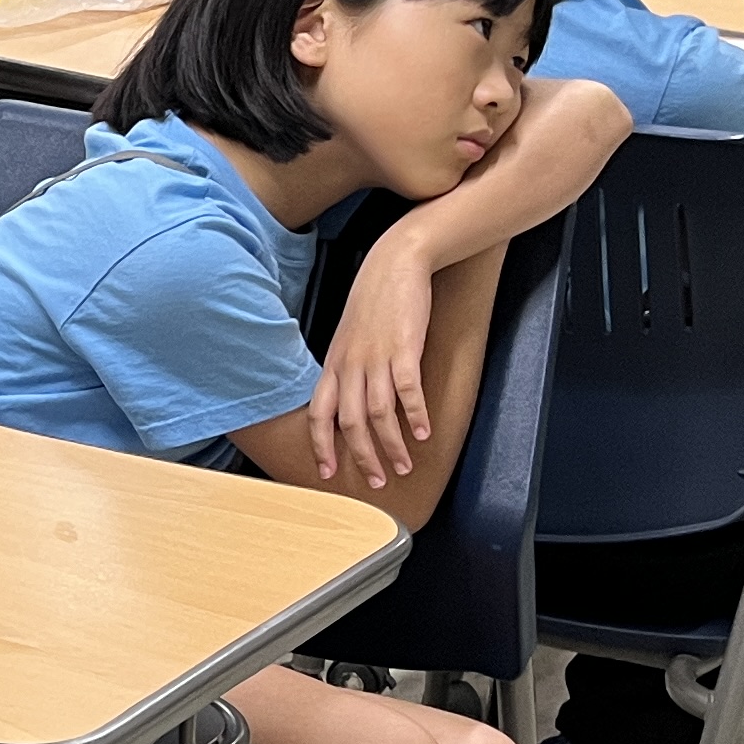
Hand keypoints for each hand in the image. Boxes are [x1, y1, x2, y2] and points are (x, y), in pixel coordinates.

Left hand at [308, 236, 438, 493]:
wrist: (395, 262)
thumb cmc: (374, 300)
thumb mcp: (349, 337)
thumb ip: (348, 369)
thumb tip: (351, 400)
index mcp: (334, 364)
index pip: (318, 413)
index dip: (321, 445)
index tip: (328, 472)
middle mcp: (350, 364)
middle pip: (350, 422)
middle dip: (362, 456)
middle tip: (378, 481)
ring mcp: (376, 357)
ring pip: (378, 413)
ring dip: (392, 444)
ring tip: (404, 465)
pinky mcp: (404, 348)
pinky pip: (407, 390)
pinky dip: (416, 415)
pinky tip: (424, 433)